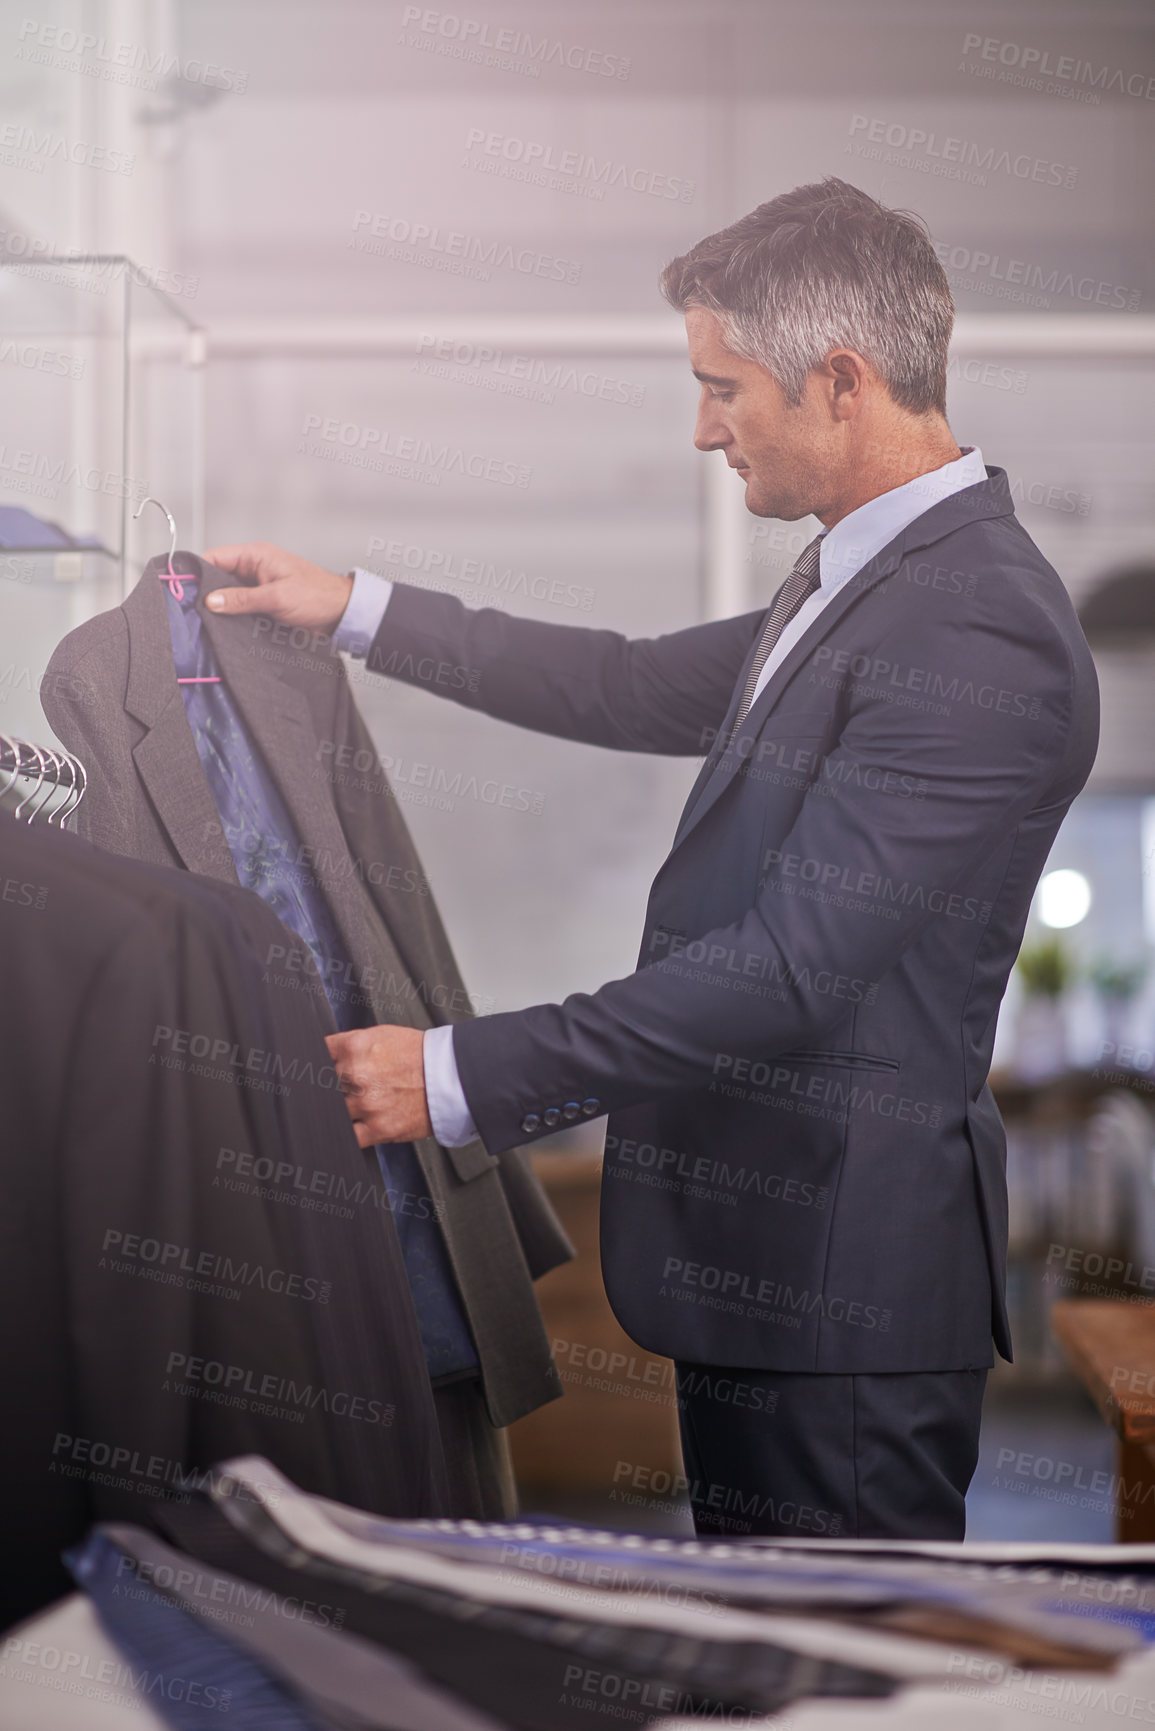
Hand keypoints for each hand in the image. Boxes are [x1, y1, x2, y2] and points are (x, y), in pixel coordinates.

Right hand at [201, 541, 353, 633]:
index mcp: (256, 555)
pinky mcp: (262, 602)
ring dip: (219, 606)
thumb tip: (211, 601)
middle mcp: (254, 567)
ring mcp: (257, 585)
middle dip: (206, 592)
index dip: (197, 571)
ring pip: (227, 594)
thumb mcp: (276, 597)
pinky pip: (239, 606)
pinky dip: (232, 615)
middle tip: (191, 610)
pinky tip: (223, 627)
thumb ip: (242, 599)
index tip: (182, 588)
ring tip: (204, 621)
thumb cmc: (317, 596)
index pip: (215, 557)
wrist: (341, 613)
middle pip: (217, 576)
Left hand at [325, 1025, 432, 1146]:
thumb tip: (326, 1057)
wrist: (452, 1076)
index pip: (317, 1056)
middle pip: (323, 1086)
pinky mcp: (378, 1128)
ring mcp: (366, 1103)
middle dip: (334, 1087)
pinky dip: (349, 1132)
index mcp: (355, 1047)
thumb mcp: (381, 1035)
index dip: (317, 1065)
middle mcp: (357, 1074)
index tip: (318, 1071)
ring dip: (344, 1108)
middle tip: (351, 1086)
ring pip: (334, 1111)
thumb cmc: (420, 1055)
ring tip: (363, 1102)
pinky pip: (349, 1136)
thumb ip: (350, 1047)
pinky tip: (358, 1124)